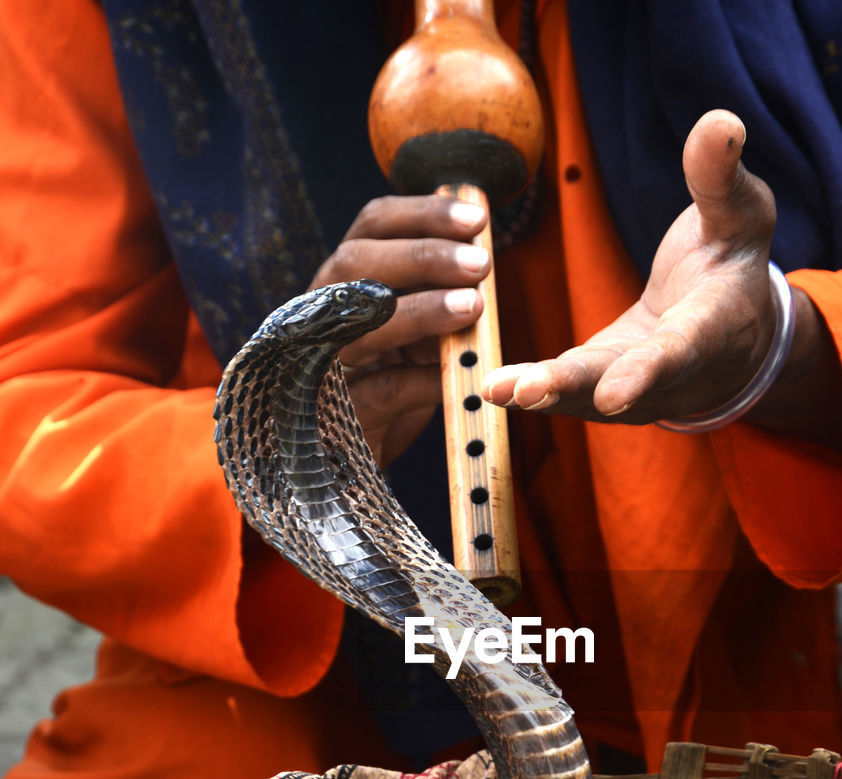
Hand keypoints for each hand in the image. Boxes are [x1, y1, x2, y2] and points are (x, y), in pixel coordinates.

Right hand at [309, 195, 489, 465]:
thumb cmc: (389, 384)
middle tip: (481, 264)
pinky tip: (463, 376)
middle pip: (355, 264)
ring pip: (359, 325)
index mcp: (344, 281)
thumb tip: (482, 248)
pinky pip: (384, 391)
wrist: (351, 464)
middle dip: (423, 256)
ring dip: (421, 310)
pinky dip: (426, 381)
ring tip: (473, 306)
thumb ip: (436, 294)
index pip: (372, 226)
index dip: (421, 214)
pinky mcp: (341, 415)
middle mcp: (321, 314)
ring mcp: (323, 364)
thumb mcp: (416, 333)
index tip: (475, 215)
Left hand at [482, 109, 777, 423]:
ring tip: (497, 389)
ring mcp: (634, 391)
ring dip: (542, 393)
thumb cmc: (733, 265)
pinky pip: (565, 390)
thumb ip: (721, 178)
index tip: (612, 394)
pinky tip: (492, 387)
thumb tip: (720, 122)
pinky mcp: (600, 387)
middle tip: (530, 392)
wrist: (732, 333)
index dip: (646, 373)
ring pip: (585, 393)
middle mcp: (671, 374)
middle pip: (619, 381)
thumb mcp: (740, 215)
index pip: (678, 353)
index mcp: (710, 330)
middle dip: (574, 386)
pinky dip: (529, 391)